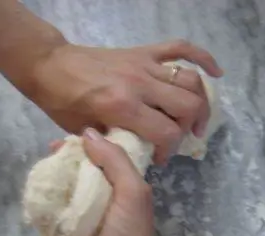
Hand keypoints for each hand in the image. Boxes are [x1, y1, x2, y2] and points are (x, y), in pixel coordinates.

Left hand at [23, 40, 222, 164]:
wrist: (48, 66)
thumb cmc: (62, 103)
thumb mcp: (86, 133)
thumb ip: (117, 144)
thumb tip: (140, 154)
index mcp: (122, 106)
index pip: (167, 133)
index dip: (169, 151)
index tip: (159, 158)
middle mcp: (139, 84)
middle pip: (188, 106)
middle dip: (190, 129)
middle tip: (179, 139)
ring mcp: (144, 64)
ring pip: (190, 81)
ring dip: (200, 103)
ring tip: (196, 119)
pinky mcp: (144, 52)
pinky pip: (181, 48)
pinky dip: (203, 58)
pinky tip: (216, 73)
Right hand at [54, 128, 153, 235]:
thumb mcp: (133, 195)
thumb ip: (116, 162)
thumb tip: (90, 132)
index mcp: (132, 196)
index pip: (115, 162)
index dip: (98, 145)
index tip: (79, 133)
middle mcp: (111, 206)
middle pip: (88, 172)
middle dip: (72, 158)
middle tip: (53, 148)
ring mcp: (86, 221)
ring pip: (68, 188)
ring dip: (56, 176)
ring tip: (44, 163)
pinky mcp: (64, 234)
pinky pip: (53, 210)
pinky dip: (45, 199)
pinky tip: (37, 186)